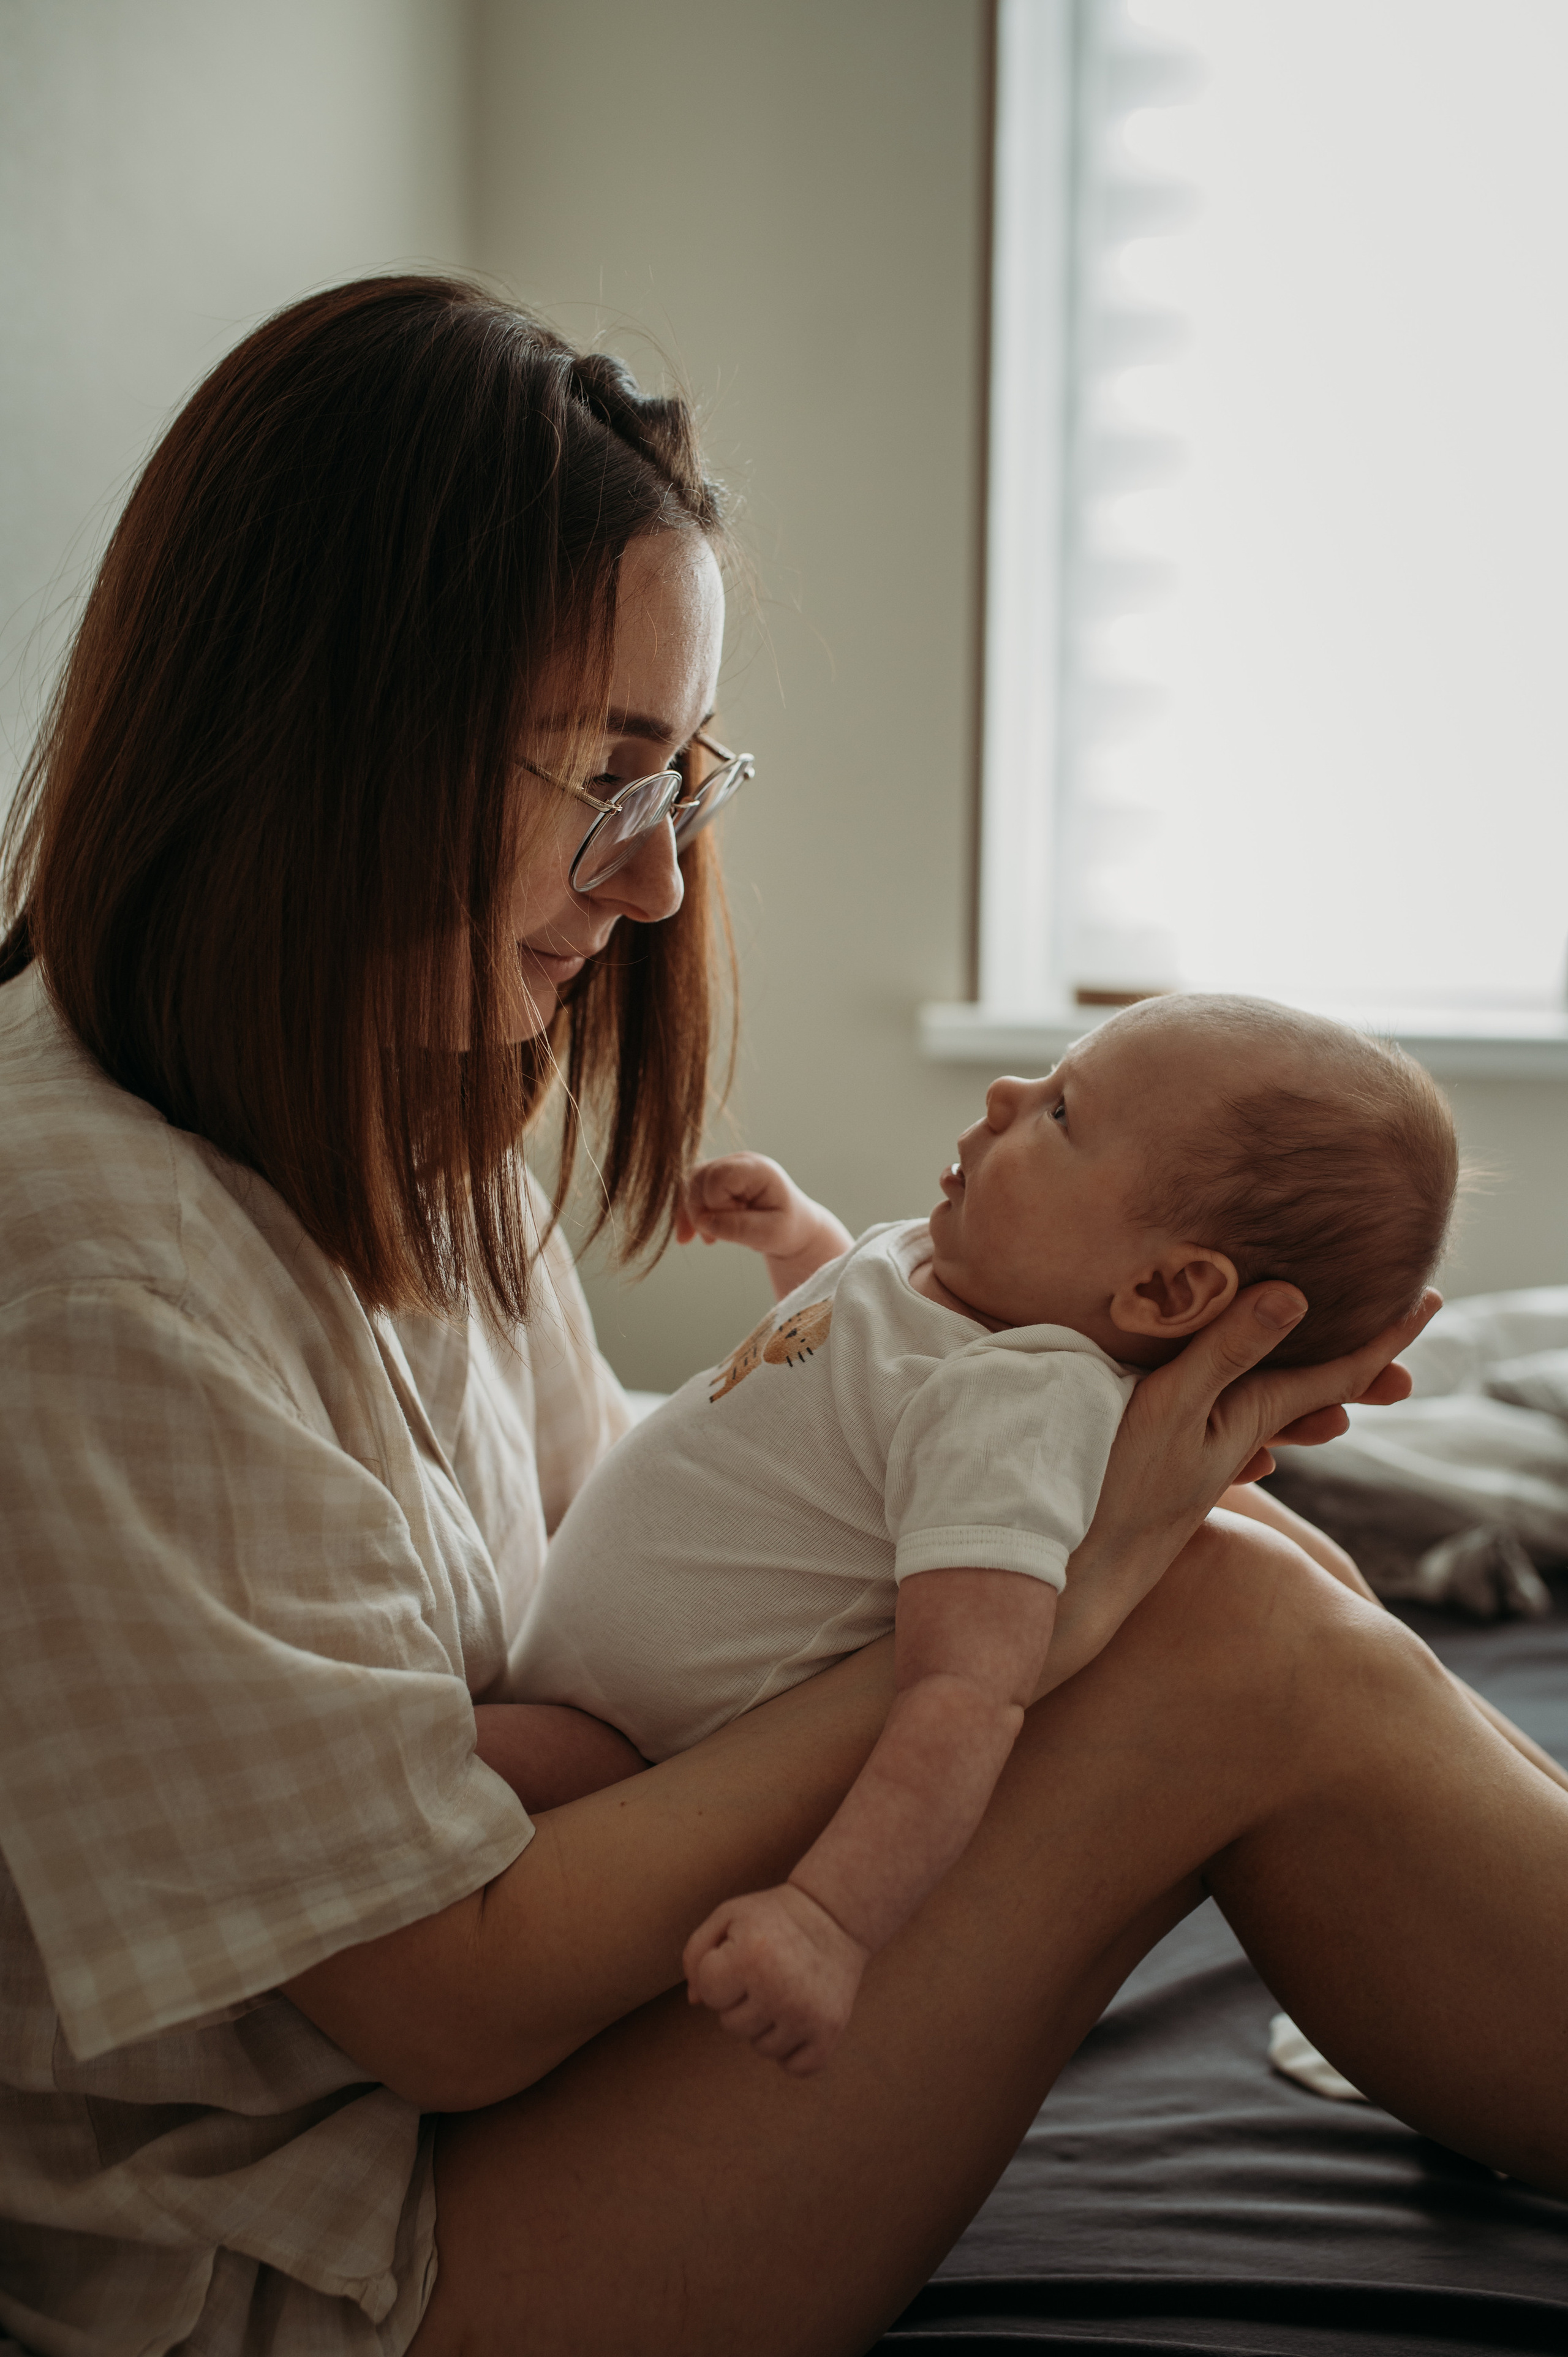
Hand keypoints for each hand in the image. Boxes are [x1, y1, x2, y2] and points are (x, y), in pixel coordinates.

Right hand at [675, 1153, 854, 1299]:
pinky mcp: (717, 1181)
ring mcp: (726, 1169)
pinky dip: (688, 1214)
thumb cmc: (788, 1229)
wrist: (793, 1228)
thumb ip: (739, 1228)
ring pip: (691, 1183)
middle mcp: (739, 1163)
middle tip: (713, 1239)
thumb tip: (704, 1222)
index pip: (719, 1176)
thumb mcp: (770, 1234)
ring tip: (707, 1239)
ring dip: (691, 1214)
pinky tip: (691, 1236)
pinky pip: (691, 1192)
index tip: (735, 1223)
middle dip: (699, 1210)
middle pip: (700, 1176)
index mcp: (758, 1169)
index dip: (716, 1203)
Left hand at [682, 1881, 869, 2074]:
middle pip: (731, 2025)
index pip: (707, 1992)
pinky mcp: (830, 2031)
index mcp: (751, 1957)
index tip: (742, 1953)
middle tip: (766, 1971)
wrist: (836, 1915)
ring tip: (783, 1989)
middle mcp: (780, 1990)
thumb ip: (697, 1953)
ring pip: (761, 2047)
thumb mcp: (729, 1916)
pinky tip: (797, 2020)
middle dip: (740, 2001)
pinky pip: (796, 2067)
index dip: (719, 1972)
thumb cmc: (774, 1916)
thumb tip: (694, 2001)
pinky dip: (792, 2051)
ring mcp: (807, 2014)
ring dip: (765, 2025)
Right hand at [1043, 1283, 1440, 1693]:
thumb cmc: (1120, 1489)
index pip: (1338, 1372)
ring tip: (1345, 1406)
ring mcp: (1210, 1462)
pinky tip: (1261, 1455)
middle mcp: (1241, 1438)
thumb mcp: (1174, 1406)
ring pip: (1276, 1422)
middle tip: (1406, 1352)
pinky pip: (1235, 1450)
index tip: (1432, 1299)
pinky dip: (1257, 1437)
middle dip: (1359, 1370)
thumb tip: (1296, 1297)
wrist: (1082, 1577)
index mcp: (1251, 1415)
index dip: (1384, 1336)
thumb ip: (1228, 1353)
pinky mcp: (1176, 1478)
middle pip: (1316, 1395)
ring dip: (1312, 1402)